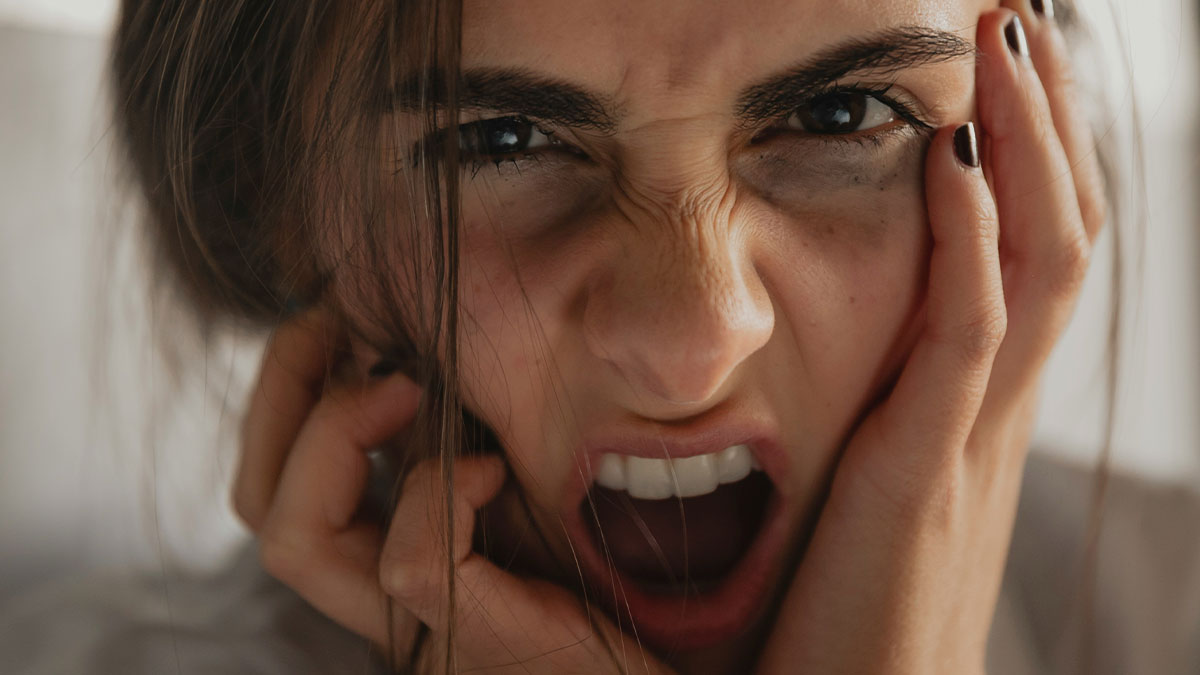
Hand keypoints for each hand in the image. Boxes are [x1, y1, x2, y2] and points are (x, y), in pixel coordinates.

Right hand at [234, 309, 673, 672]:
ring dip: (339, 431)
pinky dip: (440, 491)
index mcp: (388, 551)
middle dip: (285, 387)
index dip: (282, 386)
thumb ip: (466, 431)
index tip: (337, 315)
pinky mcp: (473, 641)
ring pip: (296, 538)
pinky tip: (495, 468)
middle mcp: (382, 597)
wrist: (692, 659)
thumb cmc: (624, 561)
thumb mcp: (526, 473)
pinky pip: (409, 561)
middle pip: (259, 504)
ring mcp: (421, 630)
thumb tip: (420, 342)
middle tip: (344, 322)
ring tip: (407, 384)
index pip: (270, 483)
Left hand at [756, 4, 1105, 672]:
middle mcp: (995, 412)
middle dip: (1050, 119)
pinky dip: (973, 240)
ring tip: (1008, 38)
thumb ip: (876, 417)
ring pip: (1039, 263)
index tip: (1003, 69)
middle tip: (1023, 15)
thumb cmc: (843, 618)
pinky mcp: (927, 475)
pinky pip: (969, 335)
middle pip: (1060, 234)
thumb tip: (852, 354)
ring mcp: (975, 441)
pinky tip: (956, 156)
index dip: (1036, 156)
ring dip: (1030, 142)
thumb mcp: (869, 492)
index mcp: (976, 410)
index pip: (1032, 255)